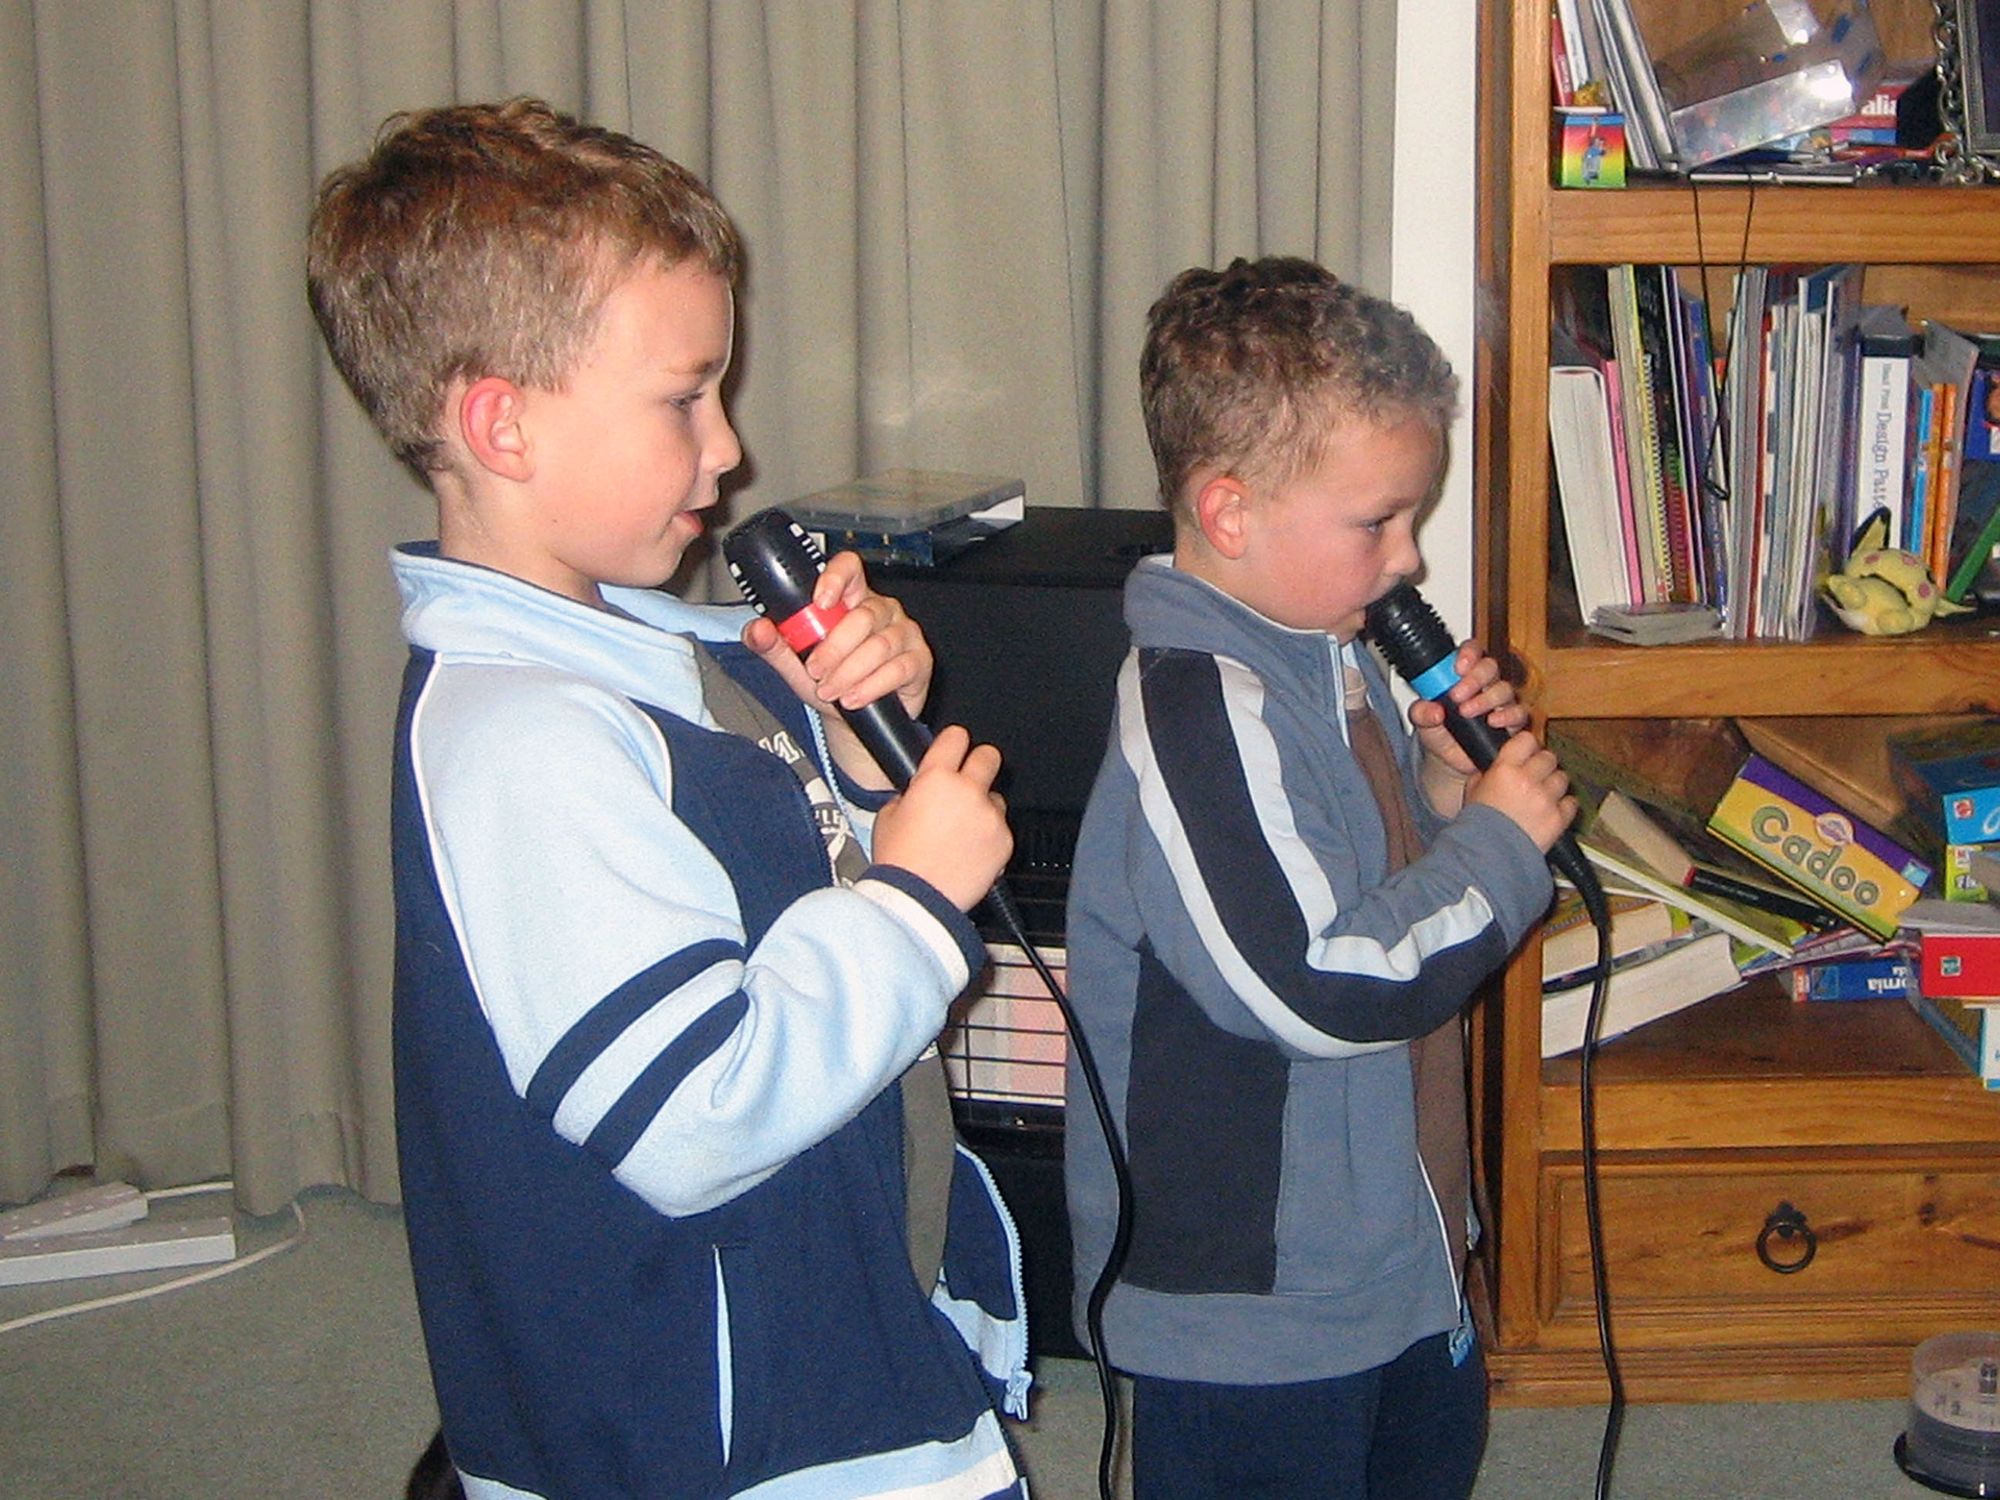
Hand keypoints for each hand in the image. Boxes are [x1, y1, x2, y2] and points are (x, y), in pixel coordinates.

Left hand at [742, 550, 931, 786]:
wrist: (853, 720)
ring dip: (850, 672)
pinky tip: (854, 698)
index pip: (849, 569)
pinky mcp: (919, 660)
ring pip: (880, 645)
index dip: (836, 578)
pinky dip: (871, 686)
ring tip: (831, 691)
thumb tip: (757, 629)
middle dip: (834, 648)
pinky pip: (898, 668)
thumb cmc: (828, 681)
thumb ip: (774, 645)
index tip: (820, 601)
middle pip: (862, 615)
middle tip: (815, 671)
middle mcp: (881, 610)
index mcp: (850, 599)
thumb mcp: (795, 664)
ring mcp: (904, 633)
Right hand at [869, 726, 1012, 910]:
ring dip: (984, 807)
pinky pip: (1001, 829)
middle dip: (979, 764)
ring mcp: (990, 816)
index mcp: (935, 778)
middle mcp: (967, 791)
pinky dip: (990, 837)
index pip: (955, 737)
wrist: (918, 901)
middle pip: (988, 756)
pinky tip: (969, 852)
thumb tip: (921, 792)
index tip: (954, 747)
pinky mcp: (1005, 841)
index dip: (954, 741)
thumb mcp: (888, 816)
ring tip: (962, 832)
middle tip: (968, 781)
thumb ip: (911, 794)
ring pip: (996, 798)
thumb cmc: (900, 863)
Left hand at [1407, 640, 1527, 777]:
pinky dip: (1508, 716)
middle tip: (1457, 695)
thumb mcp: (1422, 721)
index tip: (1458, 667)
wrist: (1449, 760)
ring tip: (1467, 712)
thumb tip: (1435, 711)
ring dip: (1485, 699)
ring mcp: (1500, 701)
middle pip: (1489, 666)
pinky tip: (1493, 722)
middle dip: (1475, 678)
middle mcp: (1484, 683)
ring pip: (1504, 689)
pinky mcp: (1512, 721)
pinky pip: (1519, 712)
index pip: (1471, 651)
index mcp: (1462, 673)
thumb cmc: (1438, 731)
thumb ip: (1421, 712)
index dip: (1468, 653)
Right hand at [1463, 728, 1576, 855]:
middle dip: (1543, 766)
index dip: (1528, 746)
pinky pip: (1571, 803)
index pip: (1527, 740)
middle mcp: (1528, 779)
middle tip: (1535, 777)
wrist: (1487, 858)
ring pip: (1562, 778)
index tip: (1527, 753)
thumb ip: (1486, 775)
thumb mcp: (1473, 793)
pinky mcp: (1559, 819)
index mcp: (1505, 769)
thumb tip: (1494, 768)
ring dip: (1555, 785)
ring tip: (1544, 796)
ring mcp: (1546, 799)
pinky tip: (1552, 812)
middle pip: (1549, 758)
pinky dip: (1564, 806)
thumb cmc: (1475, 827)